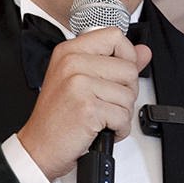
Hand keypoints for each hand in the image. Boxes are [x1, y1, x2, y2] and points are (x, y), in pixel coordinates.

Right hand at [17, 27, 152, 179]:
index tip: (118, 74)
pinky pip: (124, 116)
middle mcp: (72, 63)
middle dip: (126, 92)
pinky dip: (118, 129)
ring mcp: (79, 85)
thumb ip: (115, 63)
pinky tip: (101, 129)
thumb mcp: (81, 81)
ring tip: (100, 117)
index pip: (115, 36)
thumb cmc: (58, 116)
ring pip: (129, 95)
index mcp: (69, 52)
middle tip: (106, 103)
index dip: (127, 57)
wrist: (40, 146)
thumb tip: (144, 52)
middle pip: (128, 68)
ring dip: (121, 114)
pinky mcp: (88, 108)